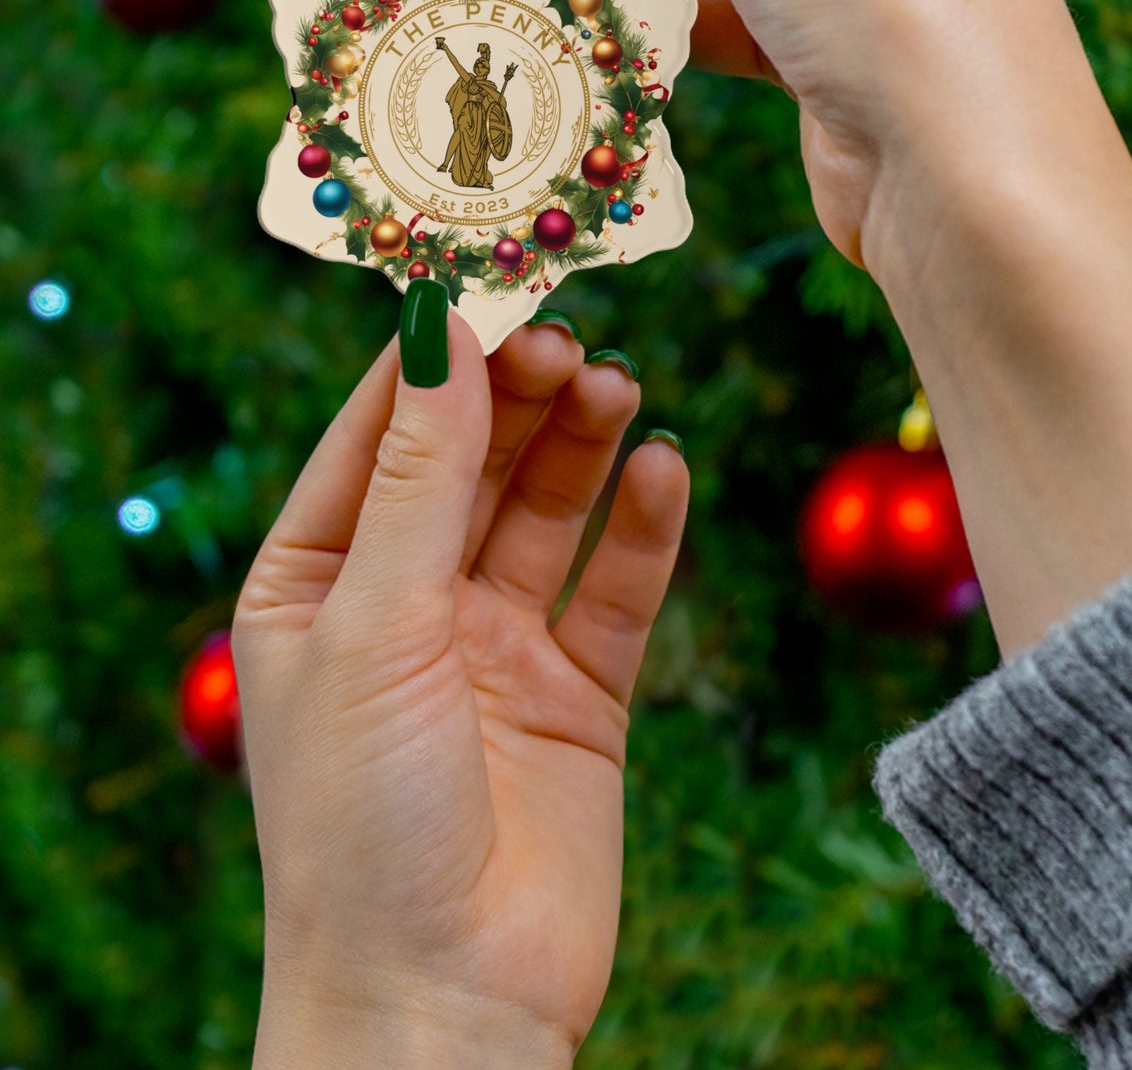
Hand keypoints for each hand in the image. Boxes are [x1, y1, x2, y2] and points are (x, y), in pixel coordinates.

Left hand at [233, 317, 687, 1065]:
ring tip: (619, 385)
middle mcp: (408, 605)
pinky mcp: (580, 692)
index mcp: (319, 584)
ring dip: (584, 445)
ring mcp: (498, 647)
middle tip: (570, 335)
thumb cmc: (363, 823)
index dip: (432, 360)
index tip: (488, 280)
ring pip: (549, 511)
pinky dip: (644, 527)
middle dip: (519, 396)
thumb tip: (442, 333)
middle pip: (473, 463)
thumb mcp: (376, 626)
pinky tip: (665, 469)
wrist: (446, 1003)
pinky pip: (617, 587)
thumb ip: (420, 479)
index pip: (377, 437)